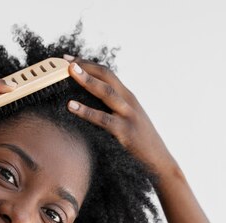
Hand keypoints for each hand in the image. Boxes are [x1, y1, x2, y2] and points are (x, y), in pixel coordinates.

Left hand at [64, 56, 175, 173]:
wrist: (158, 160)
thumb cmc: (139, 141)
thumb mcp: (126, 118)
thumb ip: (111, 108)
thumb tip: (87, 102)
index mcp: (127, 97)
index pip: (107, 73)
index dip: (88, 64)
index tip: (69, 58)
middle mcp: (129, 101)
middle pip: (107, 76)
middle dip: (86, 66)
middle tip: (66, 60)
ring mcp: (128, 115)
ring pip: (106, 92)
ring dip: (87, 80)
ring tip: (69, 72)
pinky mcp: (125, 131)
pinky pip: (103, 119)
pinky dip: (86, 111)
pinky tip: (71, 106)